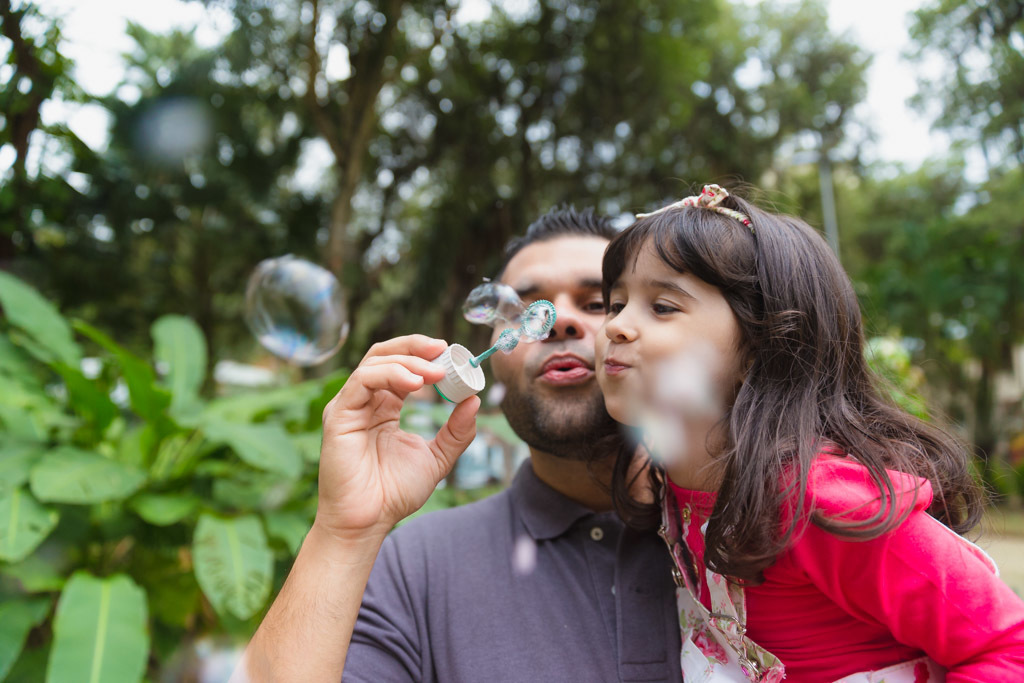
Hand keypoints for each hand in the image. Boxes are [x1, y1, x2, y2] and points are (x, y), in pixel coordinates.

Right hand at [314, 335, 479, 541]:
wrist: (368, 522)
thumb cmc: (394, 494)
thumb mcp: (437, 458)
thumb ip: (456, 431)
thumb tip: (474, 401)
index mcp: (384, 407)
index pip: (402, 366)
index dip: (426, 355)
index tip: (454, 355)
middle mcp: (365, 401)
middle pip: (386, 354)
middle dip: (416, 346)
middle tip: (445, 349)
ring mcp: (349, 406)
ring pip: (375, 362)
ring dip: (408, 360)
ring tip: (436, 372)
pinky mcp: (339, 415)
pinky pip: (362, 380)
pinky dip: (390, 374)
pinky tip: (415, 384)